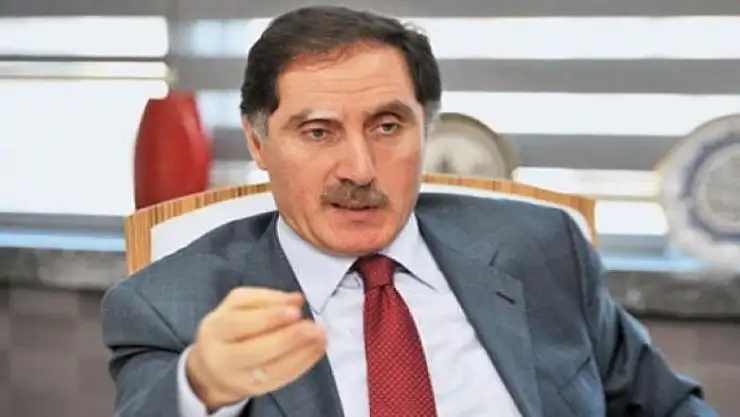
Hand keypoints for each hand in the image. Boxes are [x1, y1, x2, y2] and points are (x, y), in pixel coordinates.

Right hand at [186, 287, 326, 409]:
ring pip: (272, 368)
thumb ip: (265, 298)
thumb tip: (296, 299)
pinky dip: (303, 363)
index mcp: (215, 329)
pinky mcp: (256, 390)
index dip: (269, 317)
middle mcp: (223, 357)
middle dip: (289, 338)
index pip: (239, 323)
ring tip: (320, 335)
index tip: (295, 310)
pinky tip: (316, 348)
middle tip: (313, 326)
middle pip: (256, 351)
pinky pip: (282, 378)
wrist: (212, 366)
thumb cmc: (229, 328)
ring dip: (301, 352)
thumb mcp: (237, 304)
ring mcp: (240, 377)